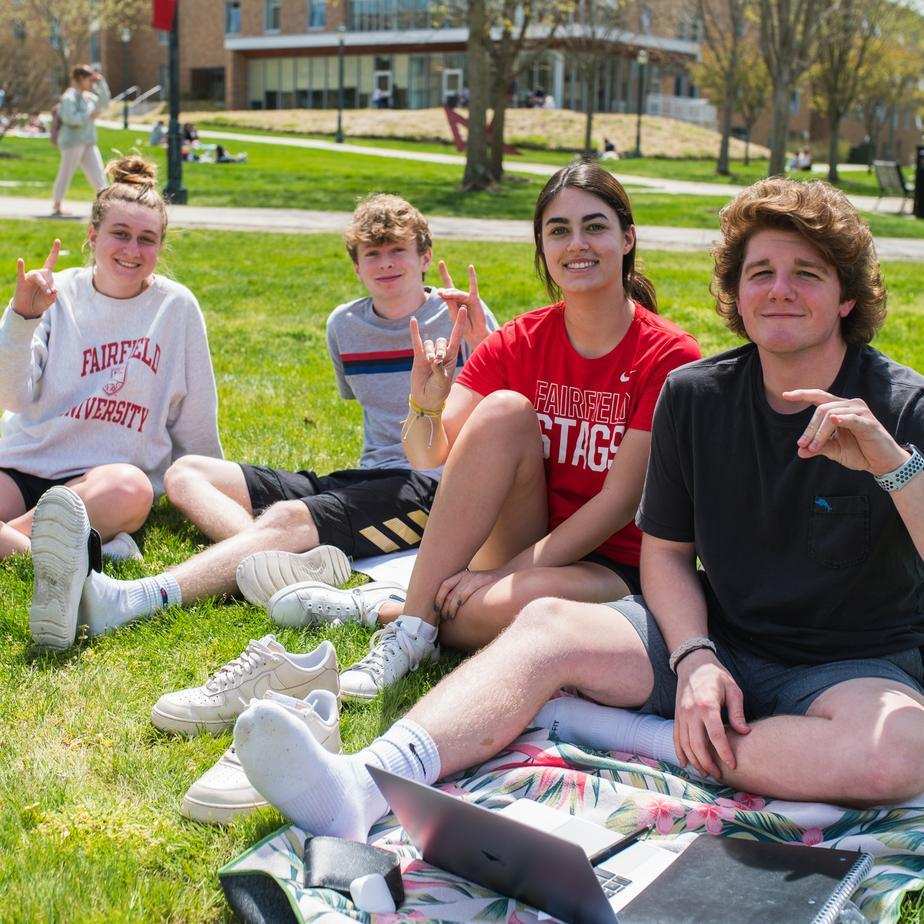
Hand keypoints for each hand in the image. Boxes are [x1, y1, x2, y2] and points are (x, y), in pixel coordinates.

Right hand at [13, 240, 59, 318]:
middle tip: (51, 293)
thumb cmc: (40, 302)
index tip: (57, 240)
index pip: (51, 260)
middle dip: (50, 284)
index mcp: (46, 275)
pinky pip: (21, 273)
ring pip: (38, 276)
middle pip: (47, 274)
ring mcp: (29, 277)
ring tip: (48, 292)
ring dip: (44, 284)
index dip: (54, 251)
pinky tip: (21, 261)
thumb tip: (54, 290)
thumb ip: (54, 296)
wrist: (28, 310)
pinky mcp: (21, 282)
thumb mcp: (50, 300)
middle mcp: (38, 273)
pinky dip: (21, 267)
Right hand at [409, 306, 465, 410]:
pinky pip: (417, 341)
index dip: (460, 322)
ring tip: (429, 363)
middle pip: (442, 340)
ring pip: (430, 343)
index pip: (457, 335)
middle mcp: (442, 353)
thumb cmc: (438, 391)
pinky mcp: (418, 357)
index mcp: (452, 356)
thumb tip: (434, 359)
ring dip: (430, 351)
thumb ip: (439, 369)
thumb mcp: (442, 381)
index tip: (463, 308)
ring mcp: (430, 354)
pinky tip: (413, 320)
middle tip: (437, 361)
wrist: (426, 398)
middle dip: (439, 350)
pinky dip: (415, 331)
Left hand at [434, 567, 502, 620]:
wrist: (505, 576)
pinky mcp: (480, 581)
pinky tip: (458, 610)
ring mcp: (472, 578)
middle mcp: (465, 575)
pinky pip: (465, 592)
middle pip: (448, 591)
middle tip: (442, 617)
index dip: (438, 597)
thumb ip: (463, 591)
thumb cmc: (487, 585)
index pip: (444, 585)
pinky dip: (459, 602)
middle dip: (443, 605)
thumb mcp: (473, 584)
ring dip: (450, 607)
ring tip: (449, 617)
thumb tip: (450, 607)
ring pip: (455, 594)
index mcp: (461, 575)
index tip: (436, 609)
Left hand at [436, 261, 489, 349]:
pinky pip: (473, 287)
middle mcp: (459, 298)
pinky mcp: (475, 299)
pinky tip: (470, 267)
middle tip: (441, 294)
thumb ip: (449, 302)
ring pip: (458, 294)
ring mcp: (467, 298)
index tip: (441, 262)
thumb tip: (442, 291)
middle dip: (446, 292)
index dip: (444, 274)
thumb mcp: (453, 314)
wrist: (474, 334)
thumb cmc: (463, 326)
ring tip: (446, 296)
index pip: (446, 287)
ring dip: (452, 295)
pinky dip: (472, 277)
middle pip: (451, 291)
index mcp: (452, 301)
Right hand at [673, 649, 748, 778]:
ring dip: (694, 761)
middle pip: (697, 744)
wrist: (693, 663)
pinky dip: (680, 752)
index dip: (724, 752)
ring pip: (685, 744)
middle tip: (718, 775)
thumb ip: (738, 712)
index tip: (733, 765)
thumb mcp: (733, 689)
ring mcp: (681, 714)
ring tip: (706, 773)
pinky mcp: (677, 715)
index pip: (716, 735)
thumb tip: (744, 732)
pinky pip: (676, 737)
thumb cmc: (716, 676)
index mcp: (707, 705)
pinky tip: (686, 763)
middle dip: (708, 763)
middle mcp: (691, 712)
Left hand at [783, 389, 910, 476]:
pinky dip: (842, 419)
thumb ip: (817, 448)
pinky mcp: (869, 423)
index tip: (784, 395)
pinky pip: (852, 418)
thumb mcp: (834, 450)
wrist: (881, 462)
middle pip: (821, 409)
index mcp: (840, 408)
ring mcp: (860, 412)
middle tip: (803, 445)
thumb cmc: (859, 452)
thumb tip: (800, 451)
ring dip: (819, 432)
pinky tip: (834, 421)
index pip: (818, 397)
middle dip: (809, 428)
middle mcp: (850, 405)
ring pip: (831, 415)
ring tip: (813, 447)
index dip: (802, 394)